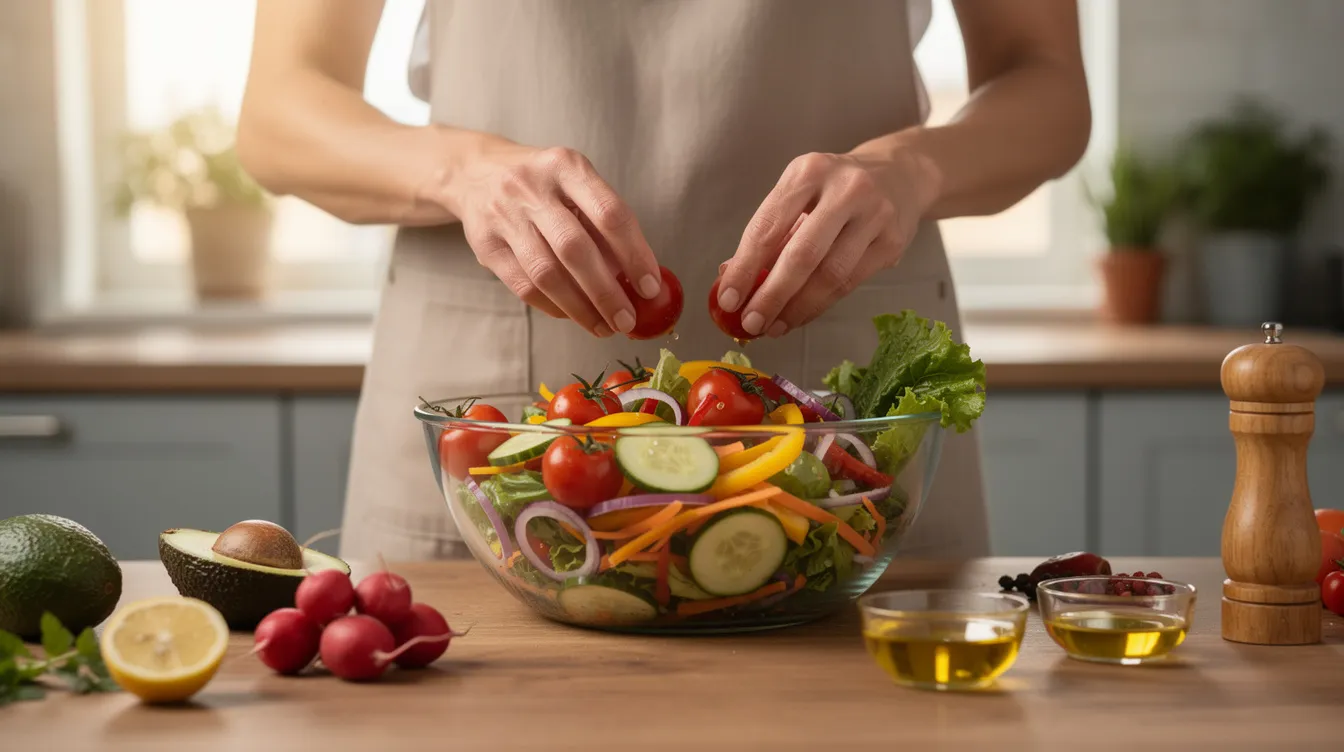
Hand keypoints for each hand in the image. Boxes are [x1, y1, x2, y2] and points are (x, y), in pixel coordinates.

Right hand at [442, 138, 662, 336]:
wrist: (475, 172)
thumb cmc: (543, 184)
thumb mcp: (575, 183)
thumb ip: (604, 224)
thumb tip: (640, 279)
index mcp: (566, 166)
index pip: (610, 214)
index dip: (635, 255)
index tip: (650, 288)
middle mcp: (532, 187)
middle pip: (576, 249)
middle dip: (607, 293)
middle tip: (628, 320)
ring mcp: (504, 216)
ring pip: (547, 274)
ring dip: (581, 308)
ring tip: (604, 327)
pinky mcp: (485, 245)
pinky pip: (524, 286)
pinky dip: (553, 306)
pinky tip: (573, 316)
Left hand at [716, 151, 935, 337]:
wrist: (900, 174)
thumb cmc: (835, 189)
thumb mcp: (799, 194)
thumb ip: (768, 233)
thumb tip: (729, 277)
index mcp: (808, 171)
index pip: (769, 226)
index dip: (745, 267)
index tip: (728, 298)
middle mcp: (845, 189)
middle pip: (802, 254)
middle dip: (772, 295)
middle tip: (751, 322)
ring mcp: (874, 215)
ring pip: (830, 275)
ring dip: (797, 308)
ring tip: (773, 327)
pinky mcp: (892, 241)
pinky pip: (850, 283)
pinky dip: (820, 305)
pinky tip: (800, 316)